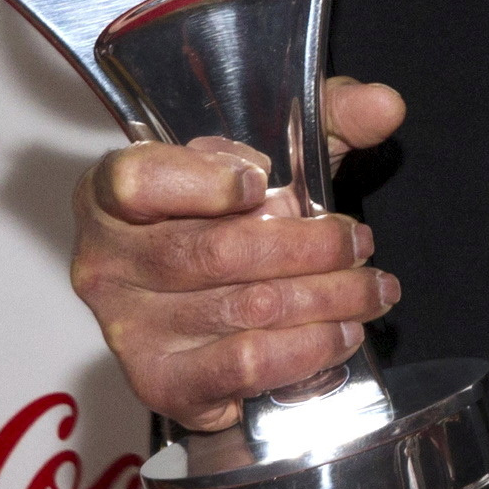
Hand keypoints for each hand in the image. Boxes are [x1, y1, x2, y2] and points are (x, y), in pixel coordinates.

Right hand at [68, 74, 406, 433]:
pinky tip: (342, 333)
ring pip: (245, 310)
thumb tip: (384, 105)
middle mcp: (105, 264)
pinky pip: (244, 367)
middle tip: (359, 242)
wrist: (216, 293)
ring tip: (372, 289)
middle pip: (215, 253)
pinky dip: (306, 350)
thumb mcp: (273, 151)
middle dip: (309, 248)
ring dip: (328, 300)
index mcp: (110, 193)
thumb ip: (327, 116)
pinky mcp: (162, 383)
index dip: (203, 182)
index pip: (137, 182)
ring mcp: (128, 330)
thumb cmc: (231, 214)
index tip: (262, 180)